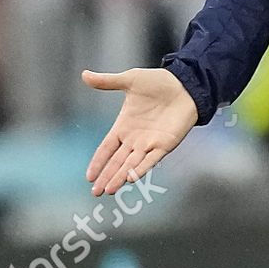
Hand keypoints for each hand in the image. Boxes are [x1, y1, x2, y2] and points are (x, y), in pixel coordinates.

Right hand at [82, 67, 197, 195]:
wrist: (184, 84)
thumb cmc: (158, 82)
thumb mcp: (130, 80)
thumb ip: (107, 81)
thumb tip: (84, 74)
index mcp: (124, 126)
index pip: (106, 148)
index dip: (98, 162)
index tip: (89, 177)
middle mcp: (135, 139)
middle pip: (117, 162)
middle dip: (106, 177)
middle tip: (95, 192)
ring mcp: (150, 143)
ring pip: (131, 165)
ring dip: (119, 177)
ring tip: (108, 190)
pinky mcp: (165, 144)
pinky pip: (151, 160)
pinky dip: (140, 169)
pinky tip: (130, 178)